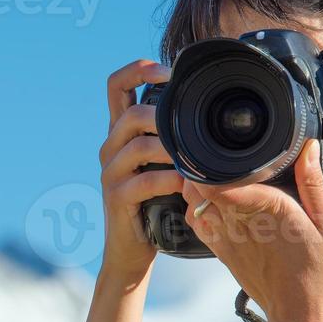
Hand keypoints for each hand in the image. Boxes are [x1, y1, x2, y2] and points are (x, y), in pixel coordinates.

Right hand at [98, 60, 184, 282]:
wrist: (132, 251)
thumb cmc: (155, 205)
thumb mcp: (162, 164)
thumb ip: (174, 139)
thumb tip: (212, 113)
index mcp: (120, 133)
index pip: (116, 85)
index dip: (139, 70)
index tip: (168, 73)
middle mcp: (110, 148)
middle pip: (130, 114)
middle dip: (165, 118)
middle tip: (192, 131)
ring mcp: (110, 173)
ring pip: (139, 146)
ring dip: (173, 151)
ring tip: (196, 161)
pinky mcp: (116, 197)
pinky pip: (145, 181)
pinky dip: (171, 180)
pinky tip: (188, 185)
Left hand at [180, 140, 322, 321]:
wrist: (300, 316)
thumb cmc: (321, 273)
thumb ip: (314, 185)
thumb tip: (308, 149)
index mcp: (267, 210)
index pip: (221, 181)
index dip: (209, 161)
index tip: (210, 143)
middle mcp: (239, 223)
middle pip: (200, 187)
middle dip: (200, 166)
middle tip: (210, 150)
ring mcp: (226, 238)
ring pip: (193, 203)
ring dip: (196, 186)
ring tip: (210, 171)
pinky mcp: (221, 251)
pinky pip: (196, 223)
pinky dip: (195, 207)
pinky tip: (210, 199)